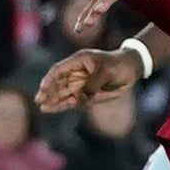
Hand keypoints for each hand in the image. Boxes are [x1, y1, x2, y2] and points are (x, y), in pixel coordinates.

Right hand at [33, 43, 149, 114]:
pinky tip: (52, 108)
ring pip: (63, 93)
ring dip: (53, 100)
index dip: (50, 78)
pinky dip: (62, 105)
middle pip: (58, 83)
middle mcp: (76, 73)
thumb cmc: (118, 65)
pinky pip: (71, 101)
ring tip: (43, 107)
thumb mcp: (106, 72)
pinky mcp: (86, 95)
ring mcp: (80, 84)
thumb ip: (92, 84)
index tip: (44, 87)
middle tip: (39, 100)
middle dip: (48, 92)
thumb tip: (80, 98)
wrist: (130, 70)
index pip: (59, 69)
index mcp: (78, 61)